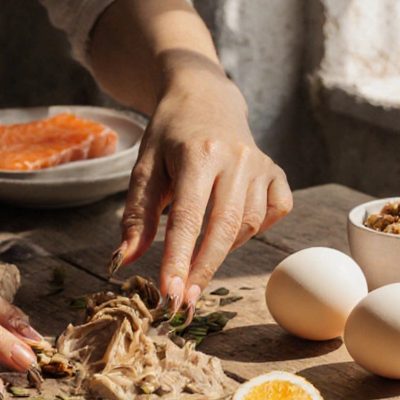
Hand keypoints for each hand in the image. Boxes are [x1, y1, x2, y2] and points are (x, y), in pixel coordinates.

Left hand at [112, 72, 292, 315]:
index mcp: (198, 153)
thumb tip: (123, 261)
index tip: (169, 294)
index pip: (187, 217)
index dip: (178, 259)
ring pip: (249, 224)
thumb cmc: (169, 135)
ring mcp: (261, 164)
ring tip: (199, 255)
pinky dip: (256, 229)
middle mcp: (236, 157)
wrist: (204, 98)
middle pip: (224, 227)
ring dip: (223, 249)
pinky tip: (233, 228)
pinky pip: (275, 212)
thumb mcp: (144, 167)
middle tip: (185, 302)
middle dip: (204, 270)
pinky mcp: (276, 171)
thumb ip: (136, 215)